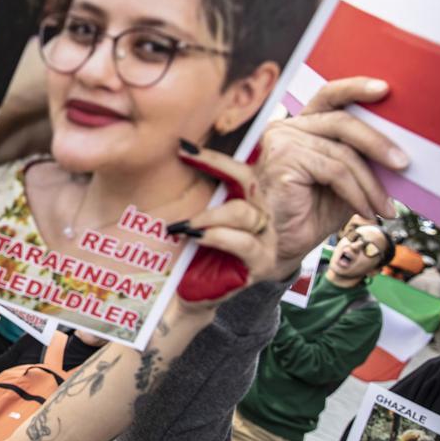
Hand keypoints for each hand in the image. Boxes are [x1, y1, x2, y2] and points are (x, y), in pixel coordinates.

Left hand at [173, 143, 277, 306]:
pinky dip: (217, 236)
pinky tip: (196, 237)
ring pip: (243, 213)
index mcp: (246, 200)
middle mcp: (260, 214)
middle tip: (183, 160)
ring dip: (209, 215)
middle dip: (215, 165)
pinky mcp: (261, 263)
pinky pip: (243, 242)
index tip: (183, 147)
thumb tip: (174, 157)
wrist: (192, 292)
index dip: (213, 156)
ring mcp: (265, 239)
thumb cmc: (191, 252)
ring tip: (183, 225)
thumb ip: (195, 194)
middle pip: (247, 181)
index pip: (237, 168)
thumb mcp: (192, 218)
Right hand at [255, 77, 407, 281]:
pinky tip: (365, 211)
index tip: (385, 89)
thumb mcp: (342, 181)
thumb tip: (398, 149)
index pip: (328, 97)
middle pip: (342, 121)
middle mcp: (285, 128)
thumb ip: (358, 159)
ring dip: (371, 184)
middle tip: (404, 165)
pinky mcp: (282, 161)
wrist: (279, 247)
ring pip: (343, 153)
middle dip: (378, 143)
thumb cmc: (308, 214)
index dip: (355, 88)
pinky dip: (357, 193)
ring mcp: (280, 142)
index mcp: (298, 127)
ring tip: (384, 207)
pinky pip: (335, 171)